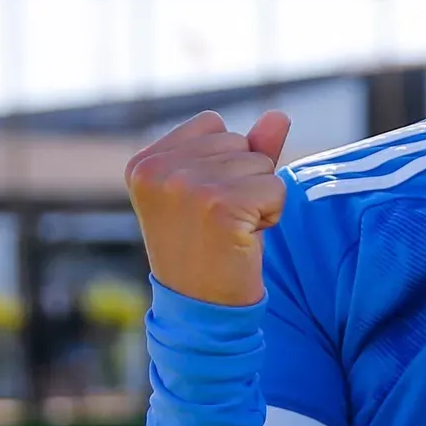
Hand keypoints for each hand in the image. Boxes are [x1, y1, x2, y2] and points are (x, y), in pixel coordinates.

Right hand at [125, 109, 290, 305]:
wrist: (201, 309)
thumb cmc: (208, 250)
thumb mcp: (216, 192)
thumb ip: (246, 150)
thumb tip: (280, 116)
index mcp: (144, 162)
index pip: (213, 125)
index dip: (224, 164)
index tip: (204, 206)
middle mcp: (158, 169)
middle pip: (239, 142)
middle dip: (243, 181)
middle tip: (218, 224)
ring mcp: (187, 185)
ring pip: (260, 163)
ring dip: (258, 199)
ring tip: (230, 231)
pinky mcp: (220, 204)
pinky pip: (276, 187)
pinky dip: (272, 214)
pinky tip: (244, 239)